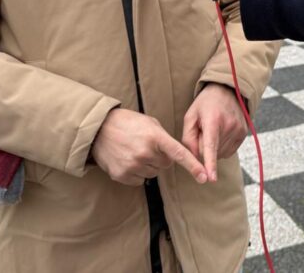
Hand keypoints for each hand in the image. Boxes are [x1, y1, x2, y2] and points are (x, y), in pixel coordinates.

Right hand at [92, 108, 207, 185]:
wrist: (99, 129)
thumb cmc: (128, 123)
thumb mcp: (150, 124)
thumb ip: (164, 139)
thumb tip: (174, 157)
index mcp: (155, 136)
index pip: (179, 154)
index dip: (193, 166)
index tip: (205, 177)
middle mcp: (145, 152)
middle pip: (166, 165)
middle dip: (161, 158)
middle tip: (147, 146)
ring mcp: (132, 165)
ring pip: (153, 173)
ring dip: (149, 165)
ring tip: (135, 151)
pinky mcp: (121, 175)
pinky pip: (140, 180)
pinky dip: (137, 172)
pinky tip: (128, 159)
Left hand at [181, 83, 248, 181]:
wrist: (227, 90)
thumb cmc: (205, 104)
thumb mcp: (190, 116)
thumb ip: (188, 138)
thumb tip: (195, 158)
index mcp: (213, 120)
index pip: (210, 146)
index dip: (210, 164)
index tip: (211, 179)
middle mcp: (229, 126)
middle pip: (212, 152)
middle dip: (204, 146)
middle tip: (204, 129)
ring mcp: (239, 130)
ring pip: (220, 154)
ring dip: (213, 147)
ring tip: (214, 129)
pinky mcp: (244, 134)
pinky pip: (228, 152)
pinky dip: (222, 147)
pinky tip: (221, 134)